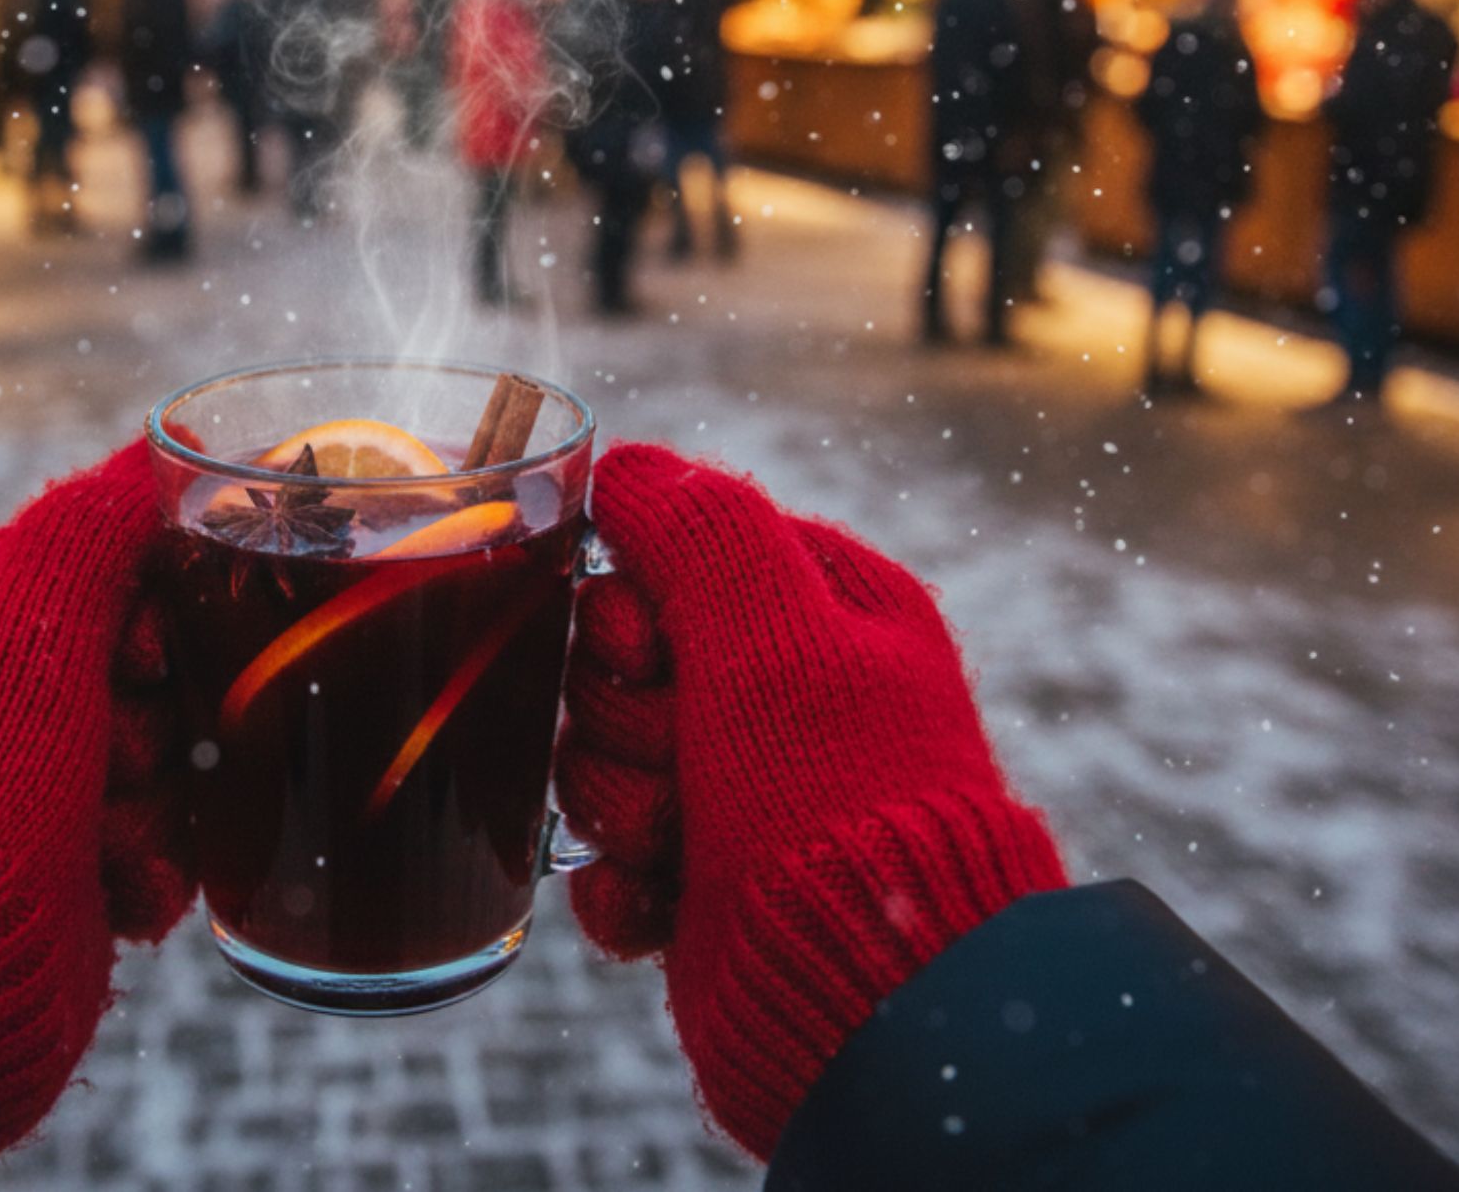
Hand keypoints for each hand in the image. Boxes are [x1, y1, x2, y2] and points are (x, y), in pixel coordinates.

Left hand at [0, 444, 191, 1152]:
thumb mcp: (25, 625)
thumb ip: (94, 526)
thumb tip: (161, 441)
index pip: (105, 568)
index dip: (150, 605)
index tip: (146, 648)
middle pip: (153, 670)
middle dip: (157, 717)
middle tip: (121, 749)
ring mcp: (38, 790)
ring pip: (170, 762)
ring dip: (156, 805)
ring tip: (102, 837)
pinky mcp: (74, 872)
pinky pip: (164, 847)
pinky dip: (153, 873)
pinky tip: (119, 889)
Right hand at [556, 443, 1065, 1157]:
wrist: (860, 996)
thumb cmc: (835, 800)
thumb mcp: (773, 629)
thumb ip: (696, 528)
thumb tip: (624, 464)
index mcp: (826, 610)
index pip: (674, 552)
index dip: (629, 601)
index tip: (644, 646)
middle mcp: (784, 696)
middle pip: (618, 660)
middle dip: (621, 716)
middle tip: (681, 754)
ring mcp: (741, 793)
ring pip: (598, 757)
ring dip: (618, 804)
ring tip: (682, 842)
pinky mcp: (702, 883)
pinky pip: (603, 858)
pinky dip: (620, 886)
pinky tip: (659, 900)